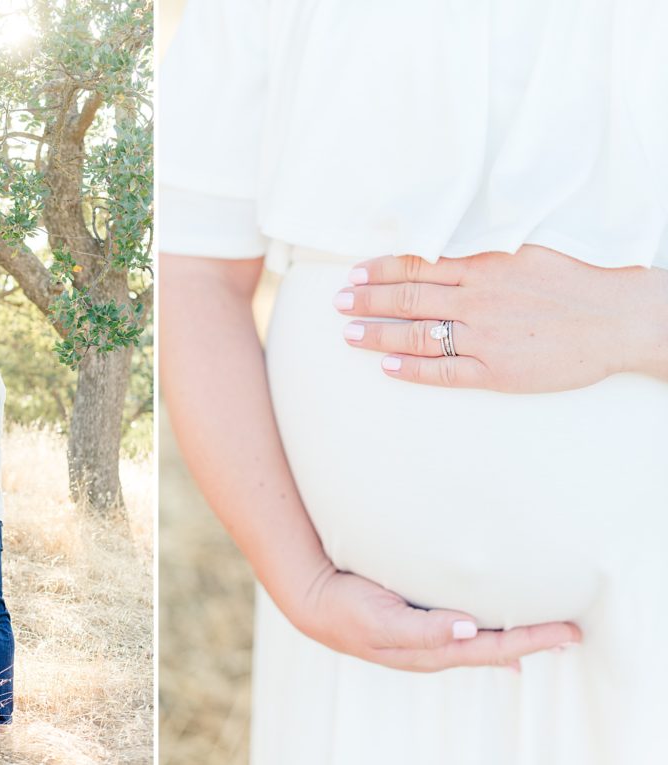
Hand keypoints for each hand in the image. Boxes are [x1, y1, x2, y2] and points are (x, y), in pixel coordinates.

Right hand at [296, 563, 581, 671]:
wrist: (313, 601)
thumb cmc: (345, 611)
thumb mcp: (380, 620)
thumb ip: (422, 628)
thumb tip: (468, 630)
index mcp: (431, 651)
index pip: (492, 649)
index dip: (531, 641)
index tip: (566, 633)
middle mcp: (434, 648)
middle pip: (494, 650)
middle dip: (533, 642)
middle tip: (571, 634)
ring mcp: (425, 636)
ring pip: (481, 641)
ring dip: (513, 637)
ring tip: (543, 633)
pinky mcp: (416, 620)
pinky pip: (462, 629)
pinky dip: (486, 632)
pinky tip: (493, 631)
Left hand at [334, 245, 667, 391]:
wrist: (619, 318)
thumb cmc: (575, 282)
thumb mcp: (526, 253)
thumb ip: (482, 255)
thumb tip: (442, 251)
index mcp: (485, 266)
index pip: (418, 265)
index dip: (381, 269)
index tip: (355, 272)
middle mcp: (478, 299)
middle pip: (408, 298)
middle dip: (368, 300)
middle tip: (338, 303)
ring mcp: (485, 336)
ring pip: (418, 334)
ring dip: (379, 334)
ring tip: (350, 334)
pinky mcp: (497, 371)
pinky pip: (444, 371)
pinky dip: (412, 370)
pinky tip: (387, 368)